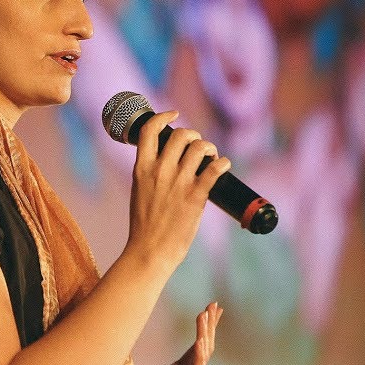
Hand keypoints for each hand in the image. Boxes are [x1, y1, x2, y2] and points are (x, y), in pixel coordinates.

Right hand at [125, 111, 230, 272]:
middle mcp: (160, 171)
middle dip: (193, 135)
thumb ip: (149, 174)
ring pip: (199, 147)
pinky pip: (215, 169)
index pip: (150, 130)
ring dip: (209, 147)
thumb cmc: (144, 226)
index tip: (173, 114)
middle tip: (198, 145)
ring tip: (211, 156)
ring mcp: (178, 183)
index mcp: (142, 169)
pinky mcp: (195, 196)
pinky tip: (224, 164)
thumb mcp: (140, 192)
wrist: (149, 251)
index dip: (163, 116)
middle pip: (181, 135)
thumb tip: (163, 163)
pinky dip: (223, 162)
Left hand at [139, 302, 223, 364]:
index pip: (195, 346)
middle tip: (214, 305)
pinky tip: (199, 343)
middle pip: (202, 347)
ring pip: (201, 358)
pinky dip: (198, 359)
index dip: (203, 328)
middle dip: (209, 326)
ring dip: (204, 335)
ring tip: (204, 315)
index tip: (210, 309)